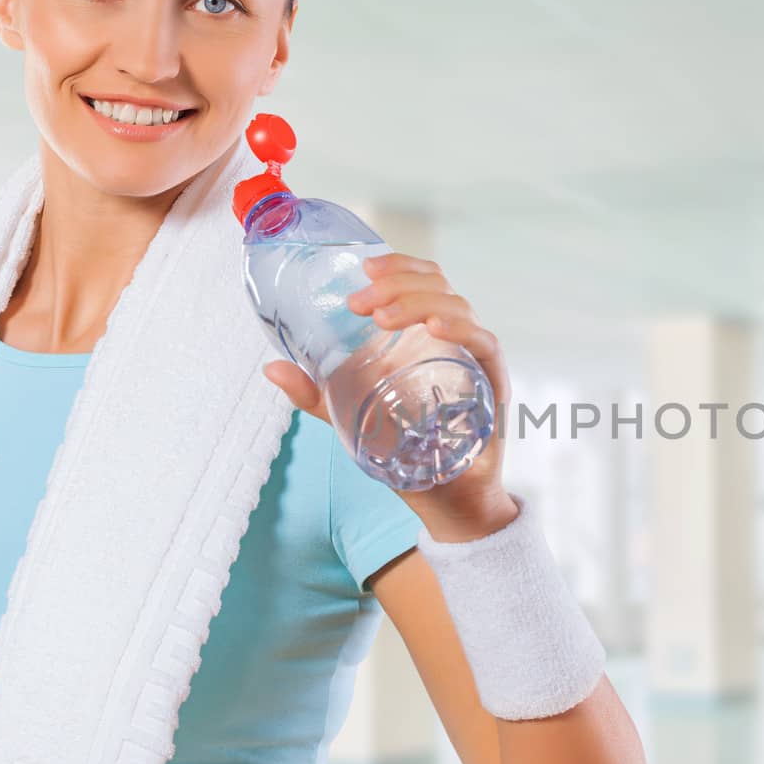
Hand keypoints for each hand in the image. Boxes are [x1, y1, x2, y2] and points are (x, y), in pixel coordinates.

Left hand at [261, 252, 516, 540]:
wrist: (445, 498)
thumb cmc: (404, 452)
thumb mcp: (350, 417)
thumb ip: (315, 394)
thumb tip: (271, 369)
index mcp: (422, 334)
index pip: (420, 279)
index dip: (397, 265)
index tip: (364, 268)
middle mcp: (452, 337)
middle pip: (437, 284)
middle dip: (398, 283)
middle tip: (362, 302)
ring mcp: (472, 357)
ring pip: (457, 305)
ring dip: (419, 301)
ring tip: (384, 317)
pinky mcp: (492, 381)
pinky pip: (485, 342)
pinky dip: (461, 328)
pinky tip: (434, 328)